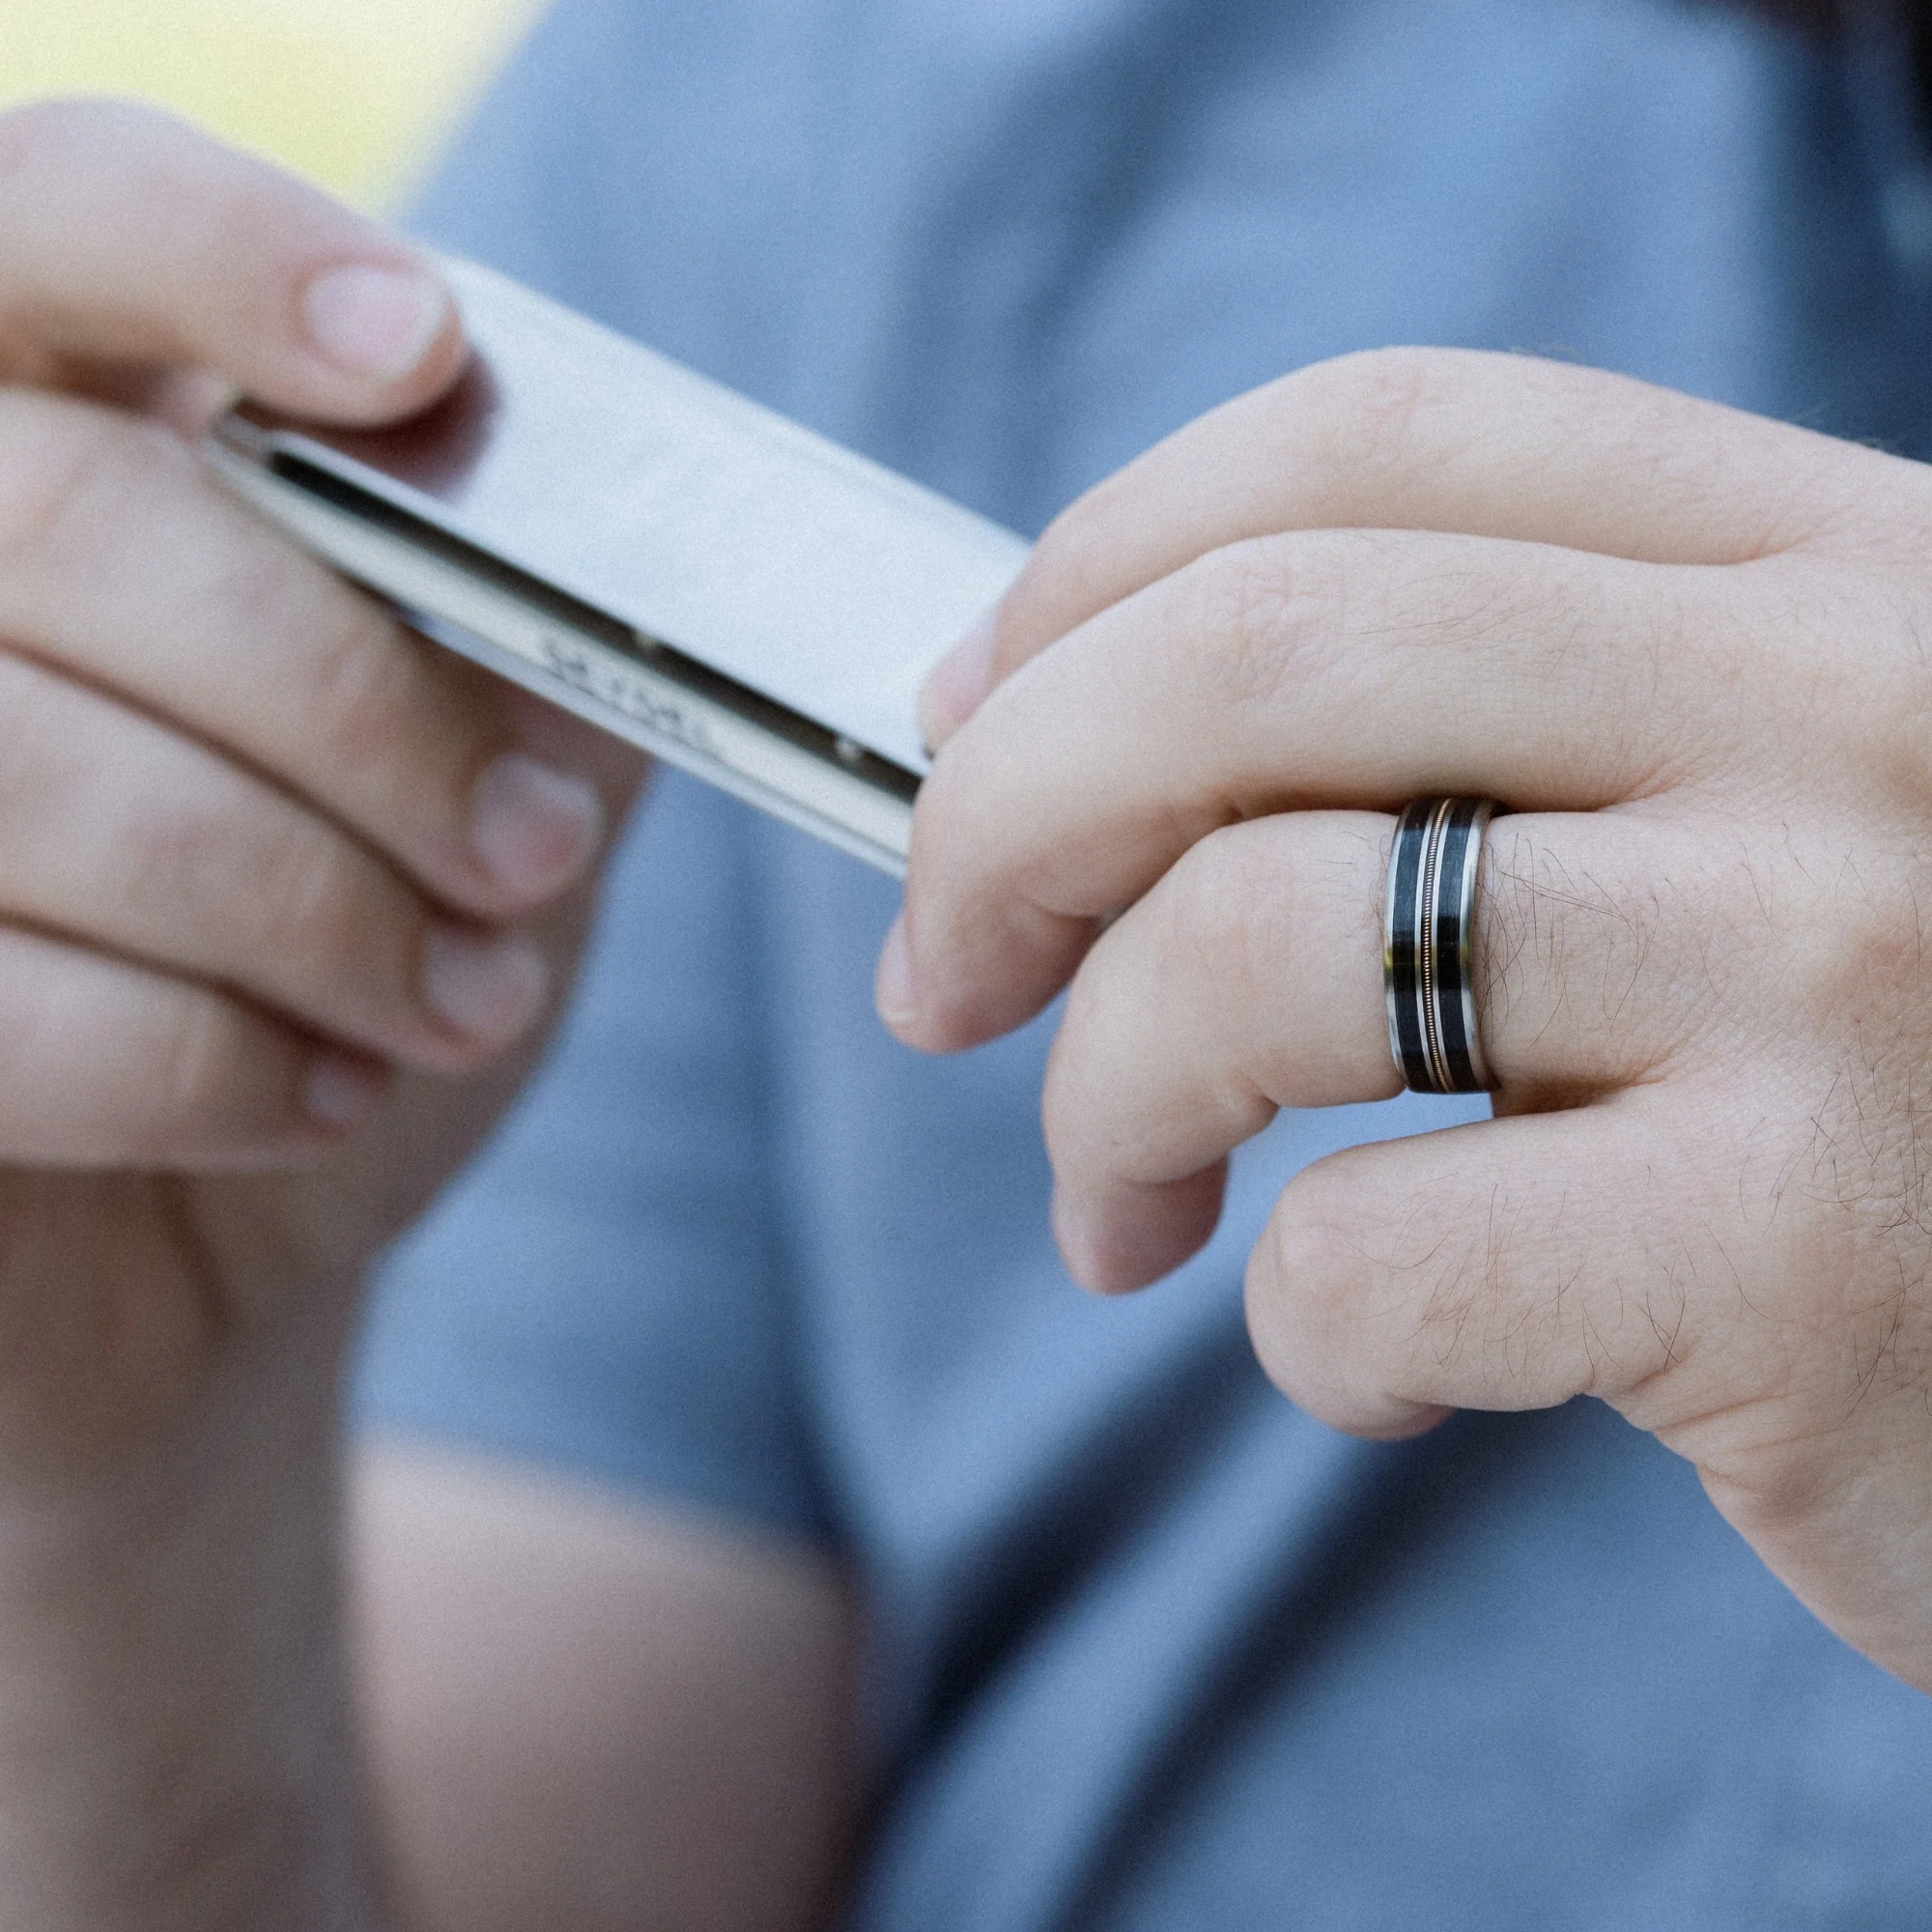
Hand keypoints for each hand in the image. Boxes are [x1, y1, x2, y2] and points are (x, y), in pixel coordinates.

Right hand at [0, 99, 642, 1496]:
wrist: (232, 1227)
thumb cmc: (352, 969)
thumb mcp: (485, 775)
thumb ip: (521, 634)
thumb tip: (627, 536)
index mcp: (64, 438)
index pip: (61, 220)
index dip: (225, 253)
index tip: (424, 356)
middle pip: (84, 517)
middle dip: (361, 708)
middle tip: (531, 851)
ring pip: (43, 770)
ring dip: (318, 909)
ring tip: (468, 1002)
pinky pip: (1, 997)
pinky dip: (211, 1065)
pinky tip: (325, 1094)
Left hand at [880, 347, 1931, 1691]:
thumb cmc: (1895, 1098)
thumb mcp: (1751, 824)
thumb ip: (1494, 741)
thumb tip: (1058, 735)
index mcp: (1822, 567)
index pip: (1376, 445)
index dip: (1099, 569)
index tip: (962, 720)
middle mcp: (1848, 707)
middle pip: (1252, 654)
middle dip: (999, 819)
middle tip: (942, 975)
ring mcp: (1836, 958)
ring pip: (1254, 942)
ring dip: (1101, 1091)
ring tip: (1118, 1203)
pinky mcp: (1807, 1244)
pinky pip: (1369, 1249)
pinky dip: (1297, 1328)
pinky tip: (1376, 1367)